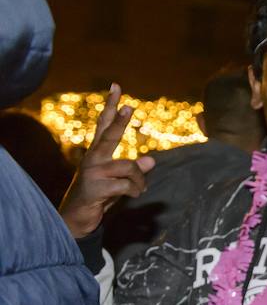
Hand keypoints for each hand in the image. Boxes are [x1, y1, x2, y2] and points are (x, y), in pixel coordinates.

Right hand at [58, 83, 155, 237]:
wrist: (77, 218)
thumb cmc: (99, 195)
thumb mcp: (119, 180)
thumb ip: (134, 170)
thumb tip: (151, 160)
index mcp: (97, 153)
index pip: (104, 124)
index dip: (111, 106)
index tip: (116, 86)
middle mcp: (93, 159)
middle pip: (109, 136)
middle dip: (120, 121)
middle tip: (129, 107)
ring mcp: (92, 172)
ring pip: (129, 167)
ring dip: (140, 181)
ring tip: (140, 189)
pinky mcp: (96, 187)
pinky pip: (126, 185)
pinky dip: (134, 191)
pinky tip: (131, 195)